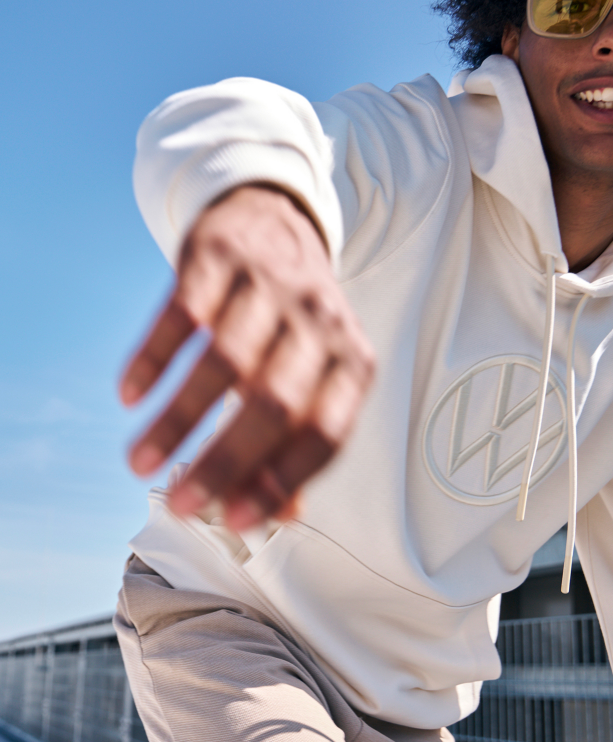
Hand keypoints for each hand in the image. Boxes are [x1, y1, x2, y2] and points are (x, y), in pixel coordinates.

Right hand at [120, 185, 374, 527]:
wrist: (279, 221)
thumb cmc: (297, 323)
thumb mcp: (315, 378)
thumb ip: (296, 446)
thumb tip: (270, 515)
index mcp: (353, 362)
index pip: (327, 433)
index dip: (280, 481)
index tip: (236, 520)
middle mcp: (320, 321)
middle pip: (274, 403)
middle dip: (223, 461)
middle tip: (181, 504)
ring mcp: (270, 283)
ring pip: (222, 362)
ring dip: (176, 420)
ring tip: (139, 462)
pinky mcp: (219, 253)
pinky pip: (181, 311)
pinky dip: (153, 358)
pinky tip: (130, 397)